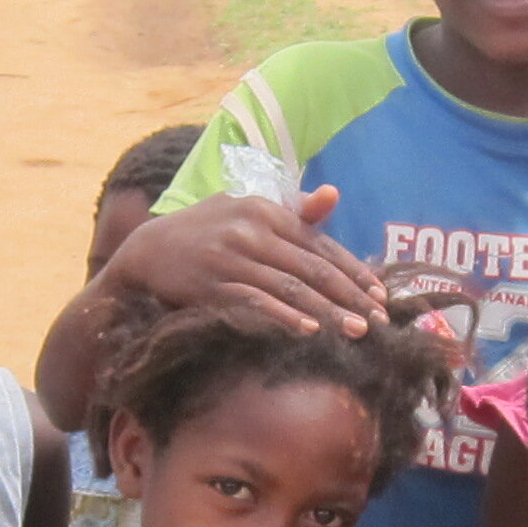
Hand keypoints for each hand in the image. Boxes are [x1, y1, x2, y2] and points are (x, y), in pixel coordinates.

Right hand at [113, 190, 381, 338]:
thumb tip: (332, 195)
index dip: (353, 271)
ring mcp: (231, 258)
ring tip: (357, 330)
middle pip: (312, 269)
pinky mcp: (212, 285)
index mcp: (265, 210)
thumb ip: (291, 210)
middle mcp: (251, 231)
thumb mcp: (245, 209)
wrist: (147, 250)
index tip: (380, 294)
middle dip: (351, 296)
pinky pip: (257, 303)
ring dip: (329, 311)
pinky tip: (309, 331)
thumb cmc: (205, 231)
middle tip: (379, 320)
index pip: (320, 245)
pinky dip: (284, 317)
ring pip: (291, 288)